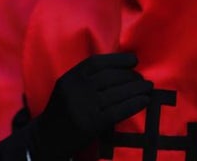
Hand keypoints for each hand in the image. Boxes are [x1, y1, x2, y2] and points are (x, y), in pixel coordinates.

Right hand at [29, 53, 151, 160]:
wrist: (48, 138)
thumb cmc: (62, 111)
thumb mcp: (67, 88)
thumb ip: (86, 78)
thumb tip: (119, 68)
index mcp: (71, 77)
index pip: (97, 63)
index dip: (118, 59)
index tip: (134, 60)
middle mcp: (77, 89)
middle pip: (110, 77)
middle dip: (130, 76)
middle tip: (142, 79)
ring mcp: (85, 107)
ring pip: (117, 93)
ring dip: (137, 89)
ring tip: (149, 87)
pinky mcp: (93, 124)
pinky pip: (118, 111)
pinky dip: (134, 104)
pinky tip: (145, 101)